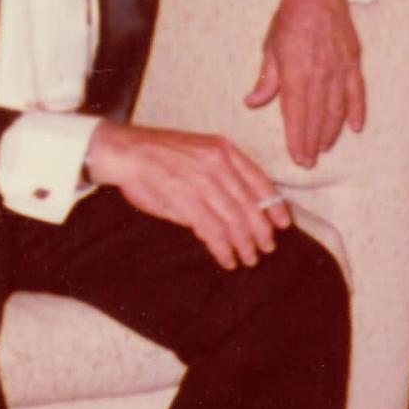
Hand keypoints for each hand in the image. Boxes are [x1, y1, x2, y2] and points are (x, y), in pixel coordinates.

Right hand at [85, 122, 290, 269]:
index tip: (283, 223)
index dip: (274, 205)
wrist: (126, 152)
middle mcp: (217, 164)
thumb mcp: (198, 150)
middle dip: (261, 231)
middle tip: (266, 248)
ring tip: (248, 259)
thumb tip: (242, 205)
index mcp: (223, 149)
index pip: (259, 180)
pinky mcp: (186, 201)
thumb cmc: (159, 154)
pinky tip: (226, 259)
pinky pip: (213, 231)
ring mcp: (202, 182)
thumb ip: (221, 173)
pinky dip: (223, 249)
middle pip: (249, 205)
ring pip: (234, 221)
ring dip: (244, 245)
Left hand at [244, 0, 365, 165]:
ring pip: (336, 109)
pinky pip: (357, 92)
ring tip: (324, 148)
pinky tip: (355, 127)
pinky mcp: (353, 61)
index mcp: (295, 70)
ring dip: (331, 132)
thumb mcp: (270, 46)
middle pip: (316, 116)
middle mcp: (319, 73)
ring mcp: (339, 68)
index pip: (296, 112)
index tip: (297, 156)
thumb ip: (266, 79)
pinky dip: (357, 110)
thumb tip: (251, 103)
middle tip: (308, 162)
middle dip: (312, 141)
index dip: (297, 137)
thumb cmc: (289, 18)